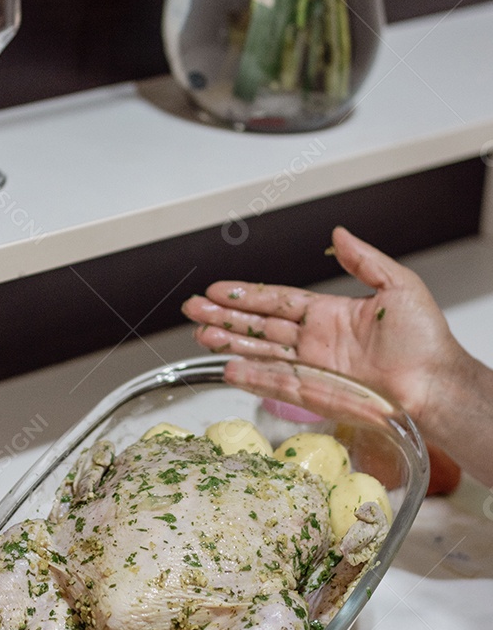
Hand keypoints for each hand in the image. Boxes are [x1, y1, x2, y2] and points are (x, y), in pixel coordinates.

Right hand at [182, 226, 459, 428]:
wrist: (436, 384)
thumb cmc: (427, 341)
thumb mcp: (398, 286)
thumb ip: (364, 260)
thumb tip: (341, 234)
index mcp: (330, 315)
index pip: (277, 301)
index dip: (246, 295)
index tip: (218, 289)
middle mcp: (316, 342)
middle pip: (260, 326)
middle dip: (225, 317)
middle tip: (193, 309)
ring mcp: (312, 368)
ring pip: (260, 353)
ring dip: (229, 344)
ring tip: (200, 335)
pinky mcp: (315, 395)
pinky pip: (276, 384)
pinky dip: (251, 378)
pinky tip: (228, 369)